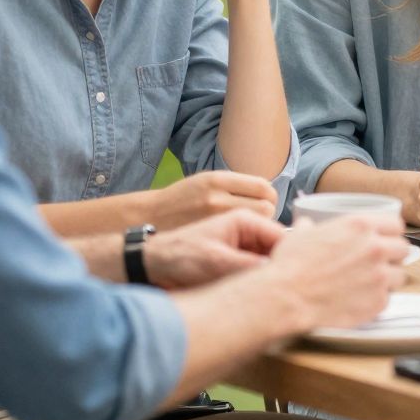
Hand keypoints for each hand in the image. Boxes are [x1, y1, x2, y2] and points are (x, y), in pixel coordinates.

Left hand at [143, 209, 283, 289]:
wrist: (152, 266)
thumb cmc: (178, 256)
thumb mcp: (215, 261)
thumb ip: (248, 265)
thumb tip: (278, 272)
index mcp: (245, 220)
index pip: (282, 236)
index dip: (291, 257)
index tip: (293, 280)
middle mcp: (248, 231)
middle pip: (278, 250)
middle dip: (280, 268)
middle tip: (280, 291)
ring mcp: (242, 246)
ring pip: (268, 263)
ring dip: (267, 278)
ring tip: (267, 296)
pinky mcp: (236, 261)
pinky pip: (255, 272)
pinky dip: (256, 284)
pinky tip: (255, 296)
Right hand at [148, 170, 279, 230]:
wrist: (151, 217)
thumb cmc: (183, 200)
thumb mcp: (207, 182)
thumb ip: (235, 186)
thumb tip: (267, 193)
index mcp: (217, 180)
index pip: (262, 187)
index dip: (269, 195)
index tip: (265, 201)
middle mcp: (216, 198)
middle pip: (266, 206)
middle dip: (268, 212)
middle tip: (260, 218)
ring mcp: (213, 219)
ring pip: (257, 224)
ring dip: (259, 226)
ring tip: (250, 229)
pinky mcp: (210, 237)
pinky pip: (243, 238)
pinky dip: (247, 238)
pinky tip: (240, 238)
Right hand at [265, 217, 411, 330]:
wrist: (286, 297)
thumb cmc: (291, 266)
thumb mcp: (301, 234)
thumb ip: (313, 227)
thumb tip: (308, 225)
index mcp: (361, 226)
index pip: (396, 225)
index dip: (389, 234)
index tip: (385, 240)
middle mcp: (375, 248)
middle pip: (403, 249)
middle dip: (392, 256)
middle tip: (377, 263)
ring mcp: (380, 276)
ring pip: (399, 276)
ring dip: (387, 279)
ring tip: (367, 284)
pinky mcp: (377, 302)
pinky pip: (387, 299)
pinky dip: (375, 300)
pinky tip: (359, 299)